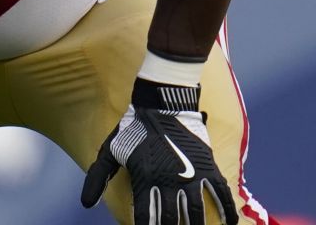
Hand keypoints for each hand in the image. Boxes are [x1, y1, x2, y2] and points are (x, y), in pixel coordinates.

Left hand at [81, 80, 237, 224]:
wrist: (161, 103)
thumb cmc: (133, 127)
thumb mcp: (110, 150)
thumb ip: (98, 177)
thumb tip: (86, 204)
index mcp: (145, 179)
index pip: (145, 218)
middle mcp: (168, 181)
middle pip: (170, 220)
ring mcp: (191, 175)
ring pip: (195, 213)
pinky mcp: (208, 166)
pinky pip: (221, 193)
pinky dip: (227, 211)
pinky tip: (229, 224)